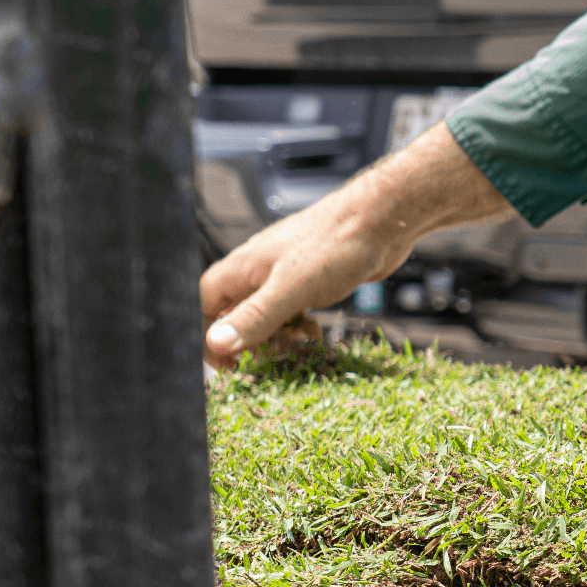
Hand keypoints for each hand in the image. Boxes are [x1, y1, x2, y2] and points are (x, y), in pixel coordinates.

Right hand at [199, 124, 510, 367]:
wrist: (381, 222)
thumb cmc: (335, 245)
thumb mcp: (291, 288)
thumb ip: (255, 316)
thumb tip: (217, 343)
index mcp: (243, 266)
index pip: (205, 303)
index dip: (209, 334)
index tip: (225, 364)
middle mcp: (258, 269)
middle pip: (235, 312)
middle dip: (248, 339)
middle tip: (267, 359)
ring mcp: (285, 273)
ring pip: (267, 313)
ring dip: (276, 335)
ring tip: (296, 346)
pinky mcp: (310, 280)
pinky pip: (292, 309)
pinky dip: (298, 325)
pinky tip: (314, 333)